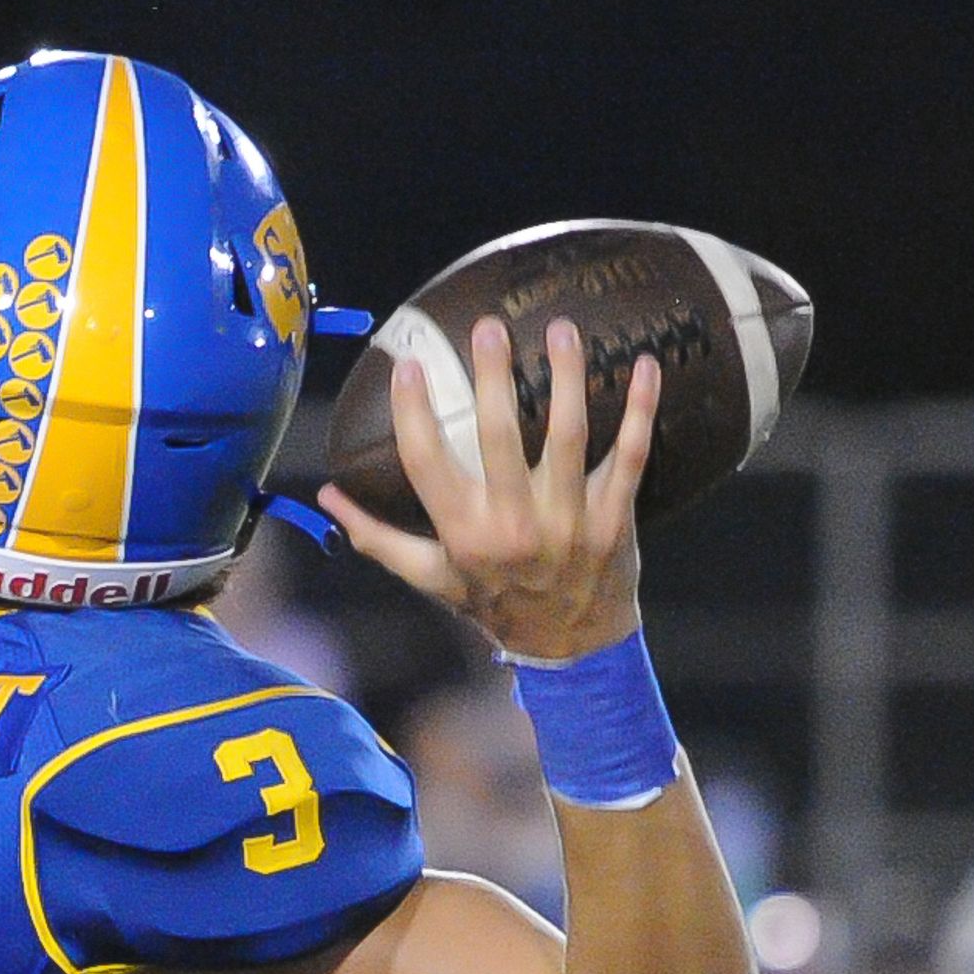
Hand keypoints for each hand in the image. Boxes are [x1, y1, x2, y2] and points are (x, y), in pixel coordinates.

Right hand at [319, 315, 655, 663]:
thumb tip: (327, 496)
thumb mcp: (432, 579)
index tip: (408, 365)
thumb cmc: (496, 603)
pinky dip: (641, 410)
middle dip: (494, 378)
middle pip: (502, 438)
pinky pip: (631, 456)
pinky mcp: (614, 516)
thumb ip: (379, 537)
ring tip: (560, 328)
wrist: (573, 647)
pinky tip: (646, 364)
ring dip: (567, 379)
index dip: (414, 414)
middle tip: (489, 327)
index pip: (428, 465)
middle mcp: (515, 527)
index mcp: (465, 536)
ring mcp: (569, 521)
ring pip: (569, 437)